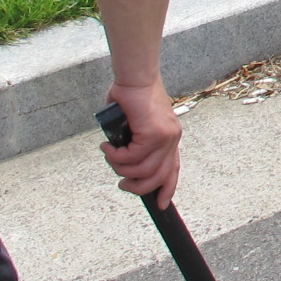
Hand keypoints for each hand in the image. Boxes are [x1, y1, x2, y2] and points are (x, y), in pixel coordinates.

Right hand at [101, 80, 182, 207]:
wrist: (135, 76)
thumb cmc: (132, 96)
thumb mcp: (136, 125)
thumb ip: (135, 143)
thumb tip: (124, 161)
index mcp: (170, 137)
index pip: (173, 169)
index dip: (166, 189)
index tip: (159, 204)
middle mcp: (171, 138)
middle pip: (158, 177)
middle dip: (137, 186)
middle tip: (122, 182)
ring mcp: (165, 136)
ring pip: (142, 170)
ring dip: (121, 167)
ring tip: (110, 155)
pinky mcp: (153, 133)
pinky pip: (132, 157)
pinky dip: (116, 155)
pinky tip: (107, 146)